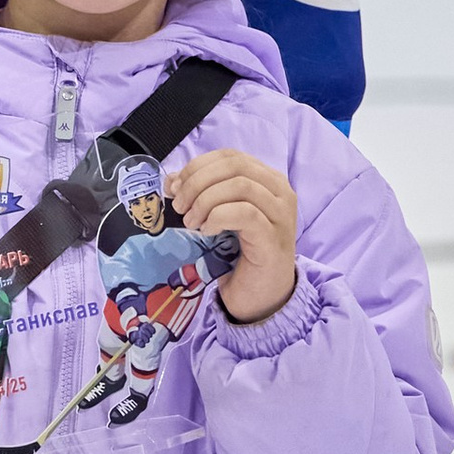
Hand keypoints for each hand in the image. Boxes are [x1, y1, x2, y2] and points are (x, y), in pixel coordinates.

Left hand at [168, 147, 299, 325]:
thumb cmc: (240, 256)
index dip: (198, 166)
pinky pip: (244, 213)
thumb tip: (172, 180)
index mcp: (267, 181)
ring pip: (240, 186)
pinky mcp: (274, 238)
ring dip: (205, 201)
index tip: (175, 187)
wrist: (261, 297)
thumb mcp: (218, 218)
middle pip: (234, 166)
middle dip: (198, 182)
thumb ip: (201, 195)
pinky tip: (207, 231)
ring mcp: (280, 215)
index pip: (230, 156)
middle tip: (180, 206)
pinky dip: (218, 217)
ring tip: (191, 222)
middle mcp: (280, 192)